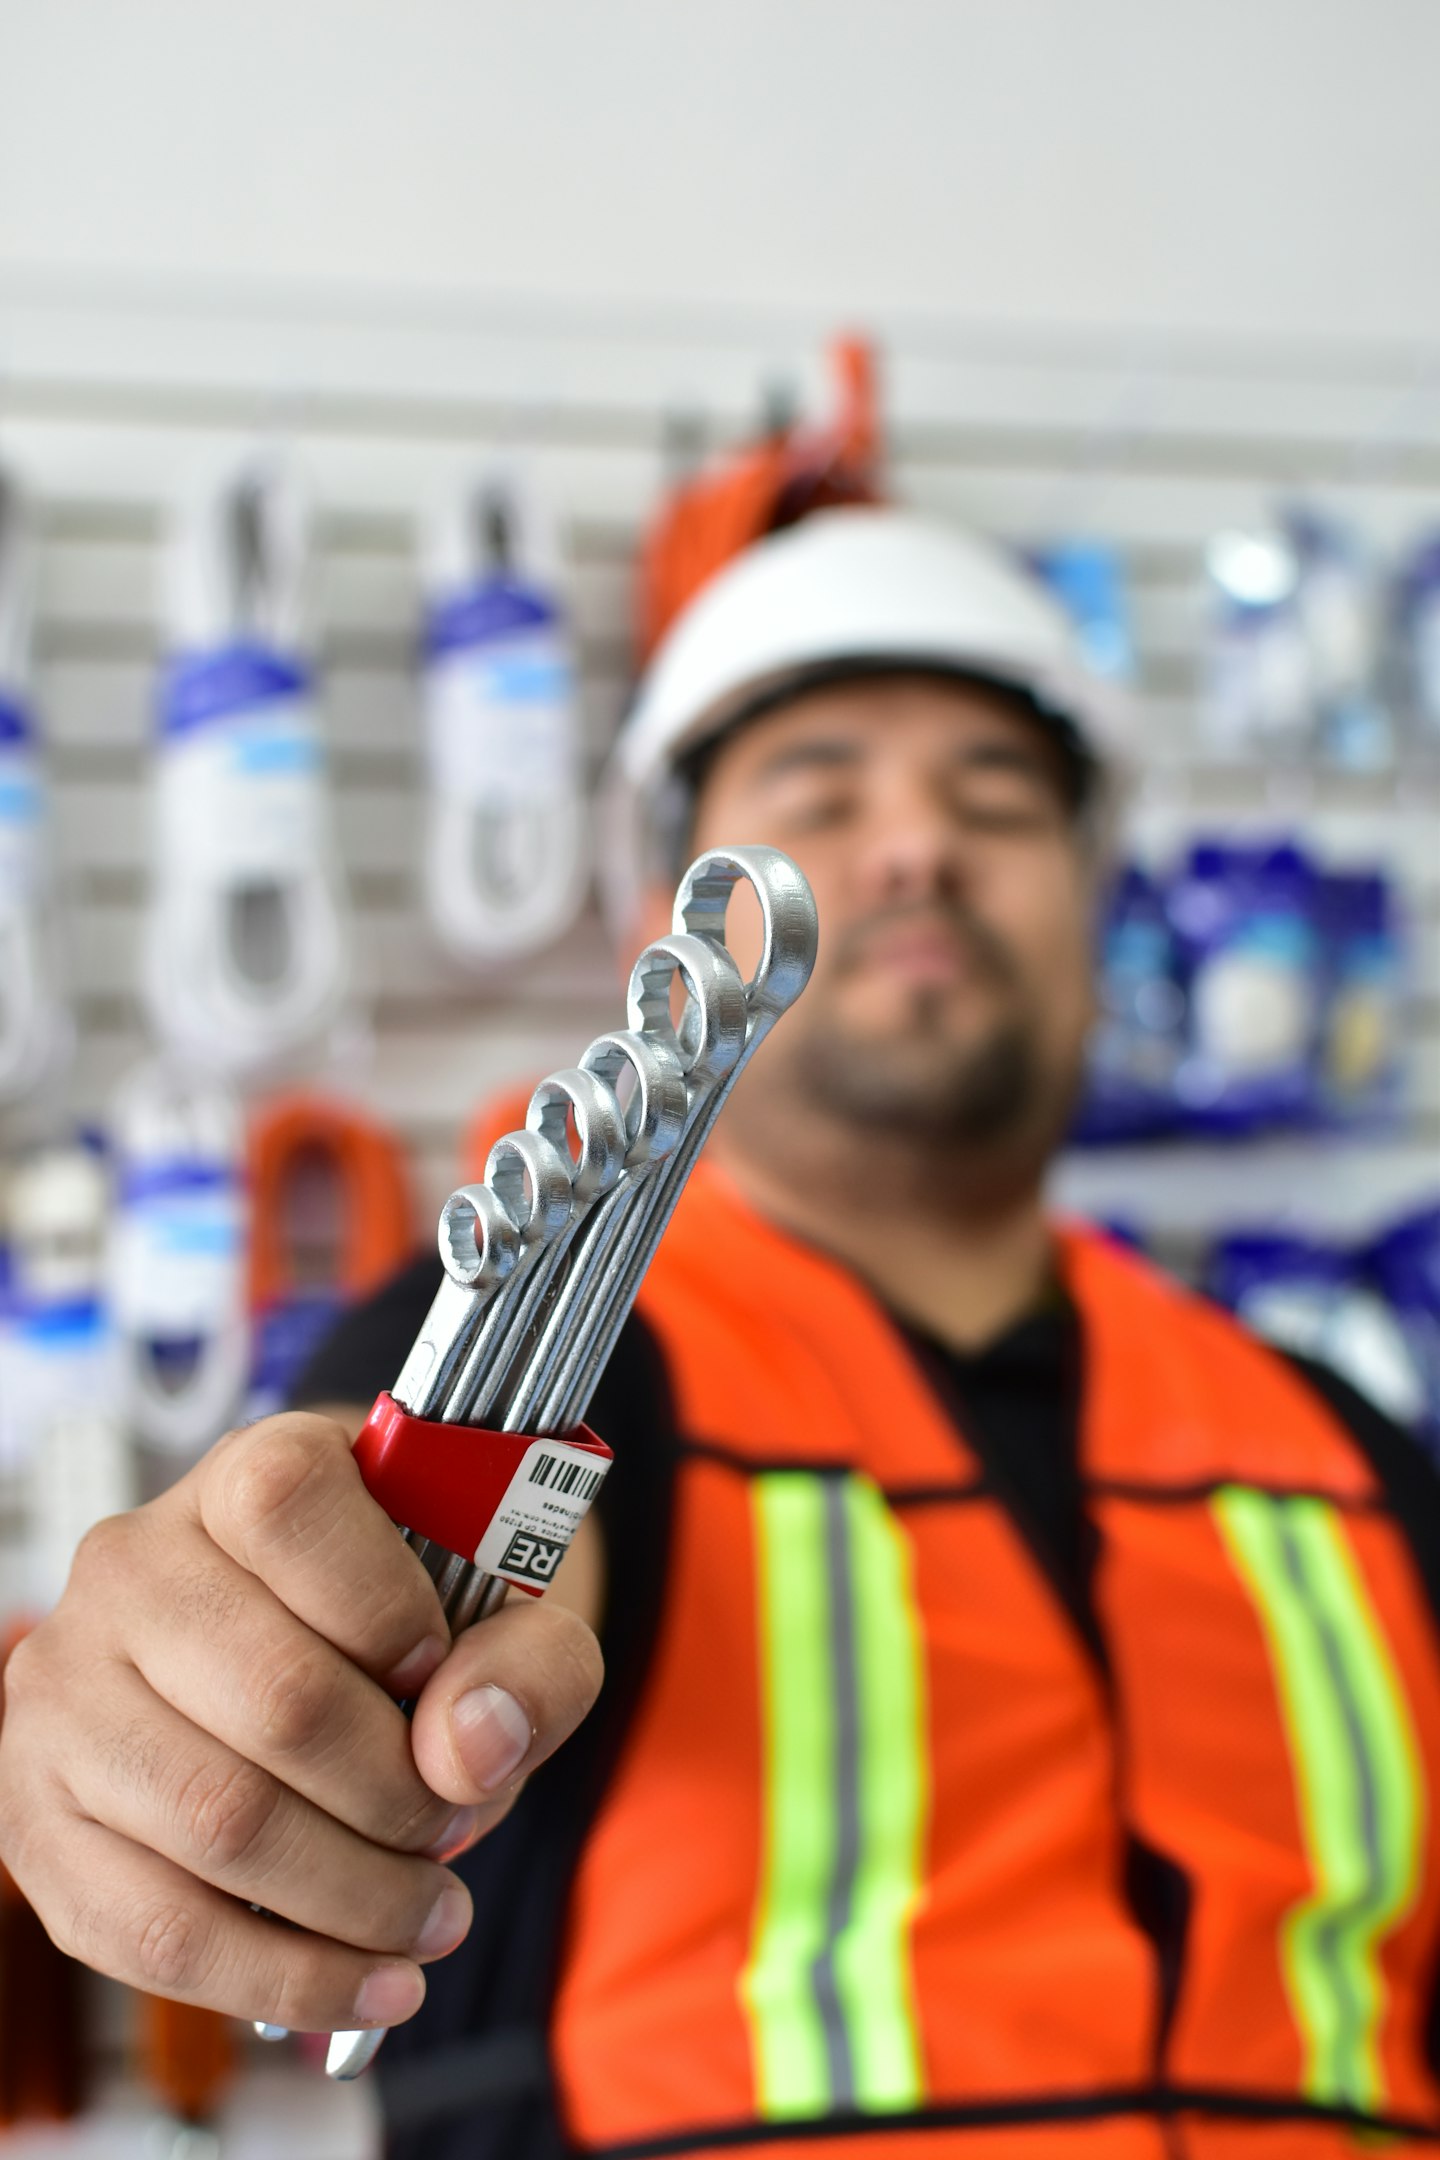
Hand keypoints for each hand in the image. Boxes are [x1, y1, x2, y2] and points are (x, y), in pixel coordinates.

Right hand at [0, 1412, 602, 2033]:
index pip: (290, 1508)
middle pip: (277, 1698)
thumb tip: (469, 1747)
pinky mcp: (40, 1818)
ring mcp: (64, 1693)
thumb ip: (530, 1657)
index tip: (442, 1669)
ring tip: (431, 1915)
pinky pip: (155, 1930)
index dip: (388, 1606)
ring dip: (354, 1899)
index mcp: (245, 1473)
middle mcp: (131, 1566)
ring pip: (218, 1824)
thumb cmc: (418, 1618)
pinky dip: (282, 1977)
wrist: (327, 1660)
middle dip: (399, 1796)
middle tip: (455, 1828)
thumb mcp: (512, 1605)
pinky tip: (369, 1979)